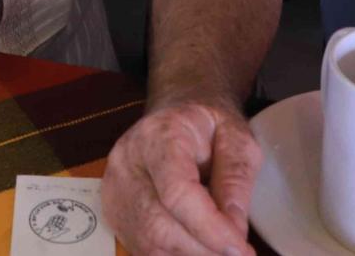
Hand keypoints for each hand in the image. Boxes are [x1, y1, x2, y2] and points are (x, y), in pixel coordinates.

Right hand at [102, 98, 259, 255]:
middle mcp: (127, 163)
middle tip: (237, 252)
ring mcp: (116, 190)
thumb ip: (236, 180)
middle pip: (159, 226)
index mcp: (159, 135)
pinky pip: (143, 249)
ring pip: (149, 244)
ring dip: (191, 253)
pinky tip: (198, 245)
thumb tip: (234, 230)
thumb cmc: (208, 126)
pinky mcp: (114, 212)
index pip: (176, 192)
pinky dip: (176, 253)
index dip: (209, 228)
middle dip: (204, 248)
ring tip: (218, 246)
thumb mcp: (237, 138)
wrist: (176, 112)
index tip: (240, 249)